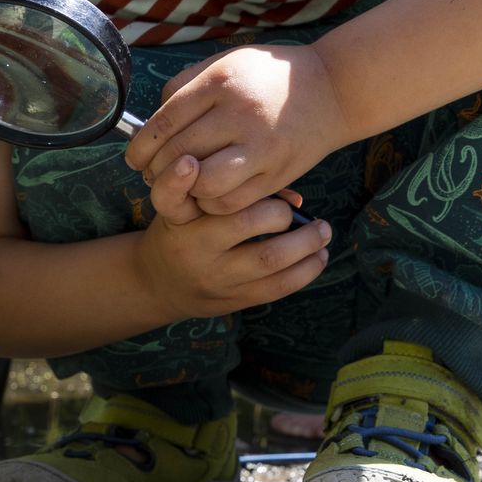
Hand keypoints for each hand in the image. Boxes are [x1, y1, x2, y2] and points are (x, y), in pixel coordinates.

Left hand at [125, 43, 349, 215]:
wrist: (334, 89)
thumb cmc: (268, 76)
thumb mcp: (226, 63)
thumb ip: (185, 85)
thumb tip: (151, 122)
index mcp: (220, 82)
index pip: (164, 123)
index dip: (141, 147)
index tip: (134, 158)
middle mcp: (239, 114)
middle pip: (179, 155)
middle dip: (157, 171)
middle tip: (153, 174)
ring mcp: (261, 146)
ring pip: (202, 184)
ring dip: (184, 191)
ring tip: (182, 184)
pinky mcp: (277, 173)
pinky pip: (231, 202)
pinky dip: (211, 203)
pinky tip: (209, 193)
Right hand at [136, 159, 330, 321]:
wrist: (157, 283)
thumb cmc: (181, 232)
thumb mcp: (188, 206)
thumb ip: (232, 193)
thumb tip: (295, 199)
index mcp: (184, 223)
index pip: (212, 200)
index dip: (242, 188)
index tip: (260, 179)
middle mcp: (198, 251)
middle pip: (246, 225)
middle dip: (284, 216)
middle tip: (306, 212)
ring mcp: (216, 280)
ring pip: (269, 262)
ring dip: (306, 246)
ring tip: (323, 234)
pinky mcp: (232, 301)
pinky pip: (276, 289)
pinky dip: (305, 272)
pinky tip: (318, 258)